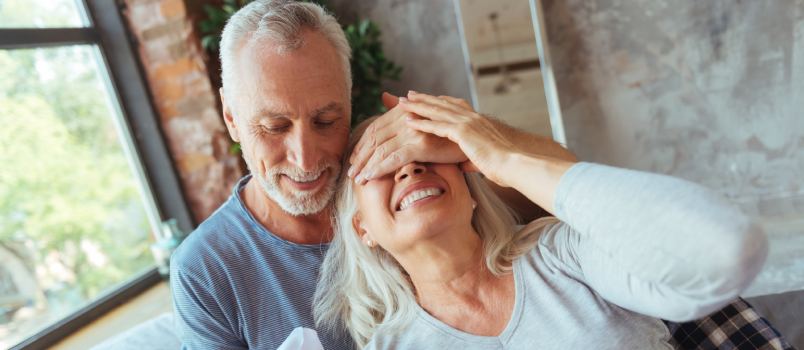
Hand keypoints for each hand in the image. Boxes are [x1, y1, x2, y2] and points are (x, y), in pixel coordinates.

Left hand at [349, 92, 466, 183]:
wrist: (484, 147)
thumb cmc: (461, 140)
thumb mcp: (434, 123)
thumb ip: (408, 112)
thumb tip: (384, 96)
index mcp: (412, 111)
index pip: (379, 126)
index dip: (364, 143)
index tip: (355, 157)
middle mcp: (412, 116)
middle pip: (376, 136)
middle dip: (361, 155)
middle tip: (350, 171)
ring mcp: (416, 129)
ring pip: (382, 148)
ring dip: (366, 165)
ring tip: (356, 178)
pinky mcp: (422, 143)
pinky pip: (394, 158)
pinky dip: (378, 168)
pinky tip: (369, 177)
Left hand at [399, 91, 520, 186]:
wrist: (513, 165)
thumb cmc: (502, 166)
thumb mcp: (484, 159)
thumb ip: (471, 159)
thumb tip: (464, 164)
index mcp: (477, 120)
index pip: (452, 107)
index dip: (436, 102)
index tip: (424, 99)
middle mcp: (471, 117)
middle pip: (441, 104)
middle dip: (423, 99)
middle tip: (407, 95)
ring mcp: (467, 122)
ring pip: (436, 111)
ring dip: (416, 106)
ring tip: (401, 103)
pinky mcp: (463, 132)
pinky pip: (437, 125)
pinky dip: (421, 122)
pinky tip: (408, 121)